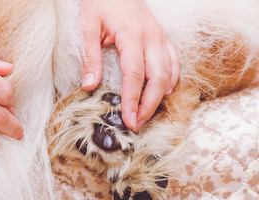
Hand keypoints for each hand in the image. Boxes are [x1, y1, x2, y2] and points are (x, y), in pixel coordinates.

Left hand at [81, 0, 179, 131]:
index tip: (127, 119)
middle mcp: (152, 37)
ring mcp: (160, 37)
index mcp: (132, 35)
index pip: (134, 75)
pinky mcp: (163, 37)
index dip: (131, 100)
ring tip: (147, 114)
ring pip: (169, 73)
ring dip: (160, 96)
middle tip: (137, 124)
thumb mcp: (87, 25)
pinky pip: (174, 62)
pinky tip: (165, 92)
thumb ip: (90, 56)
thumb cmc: (100, 2)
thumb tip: (89, 86)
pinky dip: (172, 80)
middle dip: (149, 105)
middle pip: (157, 79)